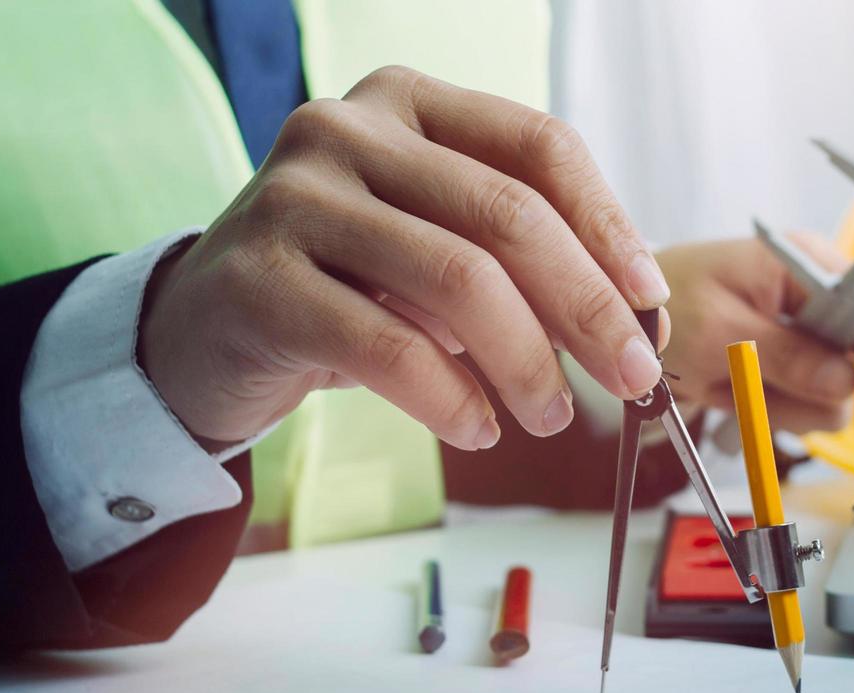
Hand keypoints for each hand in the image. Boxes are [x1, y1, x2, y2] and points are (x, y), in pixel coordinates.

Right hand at [139, 65, 665, 450]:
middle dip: (586, 306)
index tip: (649, 299)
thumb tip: (636, 317)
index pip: (537, 145)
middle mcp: (344, 129)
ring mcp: (294, 198)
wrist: (204, 334)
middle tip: (633, 378)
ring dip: (526, 361)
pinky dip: (451, 398)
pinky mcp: (258, 280)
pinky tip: (478, 428)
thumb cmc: (344, 287)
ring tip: (552, 416)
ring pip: (456, 280)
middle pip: (506, 214)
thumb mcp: (435, 248)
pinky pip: (388, 347)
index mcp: (406, 103)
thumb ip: (518, 260)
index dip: (607, 223)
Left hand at [655, 234, 853, 455]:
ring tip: (739, 391)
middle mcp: (826, 297)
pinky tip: (749, 399)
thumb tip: (846, 383)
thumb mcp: (716, 328)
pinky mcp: (803, 365)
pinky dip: (784, 414)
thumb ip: (782, 354)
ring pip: (844, 394)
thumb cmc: (668, 302)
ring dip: (795, 408)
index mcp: (810, 267)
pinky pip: (815, 406)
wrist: (633, 314)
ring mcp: (817, 334)